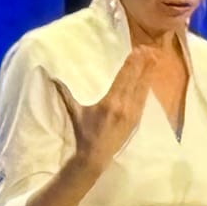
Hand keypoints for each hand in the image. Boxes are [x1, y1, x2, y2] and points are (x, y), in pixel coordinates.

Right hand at [51, 47, 159, 169]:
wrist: (95, 156)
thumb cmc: (84, 133)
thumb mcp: (75, 112)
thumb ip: (65, 93)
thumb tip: (51, 77)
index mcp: (109, 102)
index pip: (124, 77)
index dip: (132, 63)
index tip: (137, 50)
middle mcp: (123, 106)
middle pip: (136, 80)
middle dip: (143, 64)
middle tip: (149, 48)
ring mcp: (132, 113)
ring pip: (143, 88)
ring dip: (149, 72)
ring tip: (155, 58)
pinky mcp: (136, 120)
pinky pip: (144, 99)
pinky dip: (147, 87)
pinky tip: (150, 78)